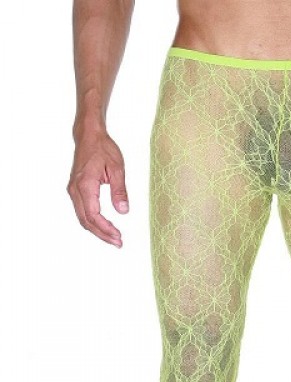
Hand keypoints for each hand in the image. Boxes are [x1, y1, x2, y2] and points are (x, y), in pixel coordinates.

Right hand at [67, 128, 128, 247]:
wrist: (89, 136)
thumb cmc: (103, 148)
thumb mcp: (117, 168)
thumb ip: (120, 191)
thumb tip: (123, 211)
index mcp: (85, 185)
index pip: (93, 215)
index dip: (106, 229)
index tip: (118, 236)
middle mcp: (75, 190)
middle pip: (86, 221)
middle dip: (102, 234)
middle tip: (118, 243)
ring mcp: (73, 191)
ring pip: (83, 218)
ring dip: (97, 231)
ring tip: (113, 238)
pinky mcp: (76, 190)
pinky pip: (82, 212)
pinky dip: (93, 223)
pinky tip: (104, 227)